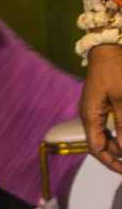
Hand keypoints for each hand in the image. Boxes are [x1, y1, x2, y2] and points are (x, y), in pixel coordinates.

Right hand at [80, 43, 121, 173]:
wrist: (108, 45)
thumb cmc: (115, 68)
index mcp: (90, 115)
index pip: (96, 148)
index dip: (112, 163)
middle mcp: (90, 114)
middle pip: (102, 144)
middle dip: (118, 155)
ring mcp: (96, 108)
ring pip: (108, 135)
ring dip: (120, 143)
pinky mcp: (104, 102)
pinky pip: (111, 123)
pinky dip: (119, 131)